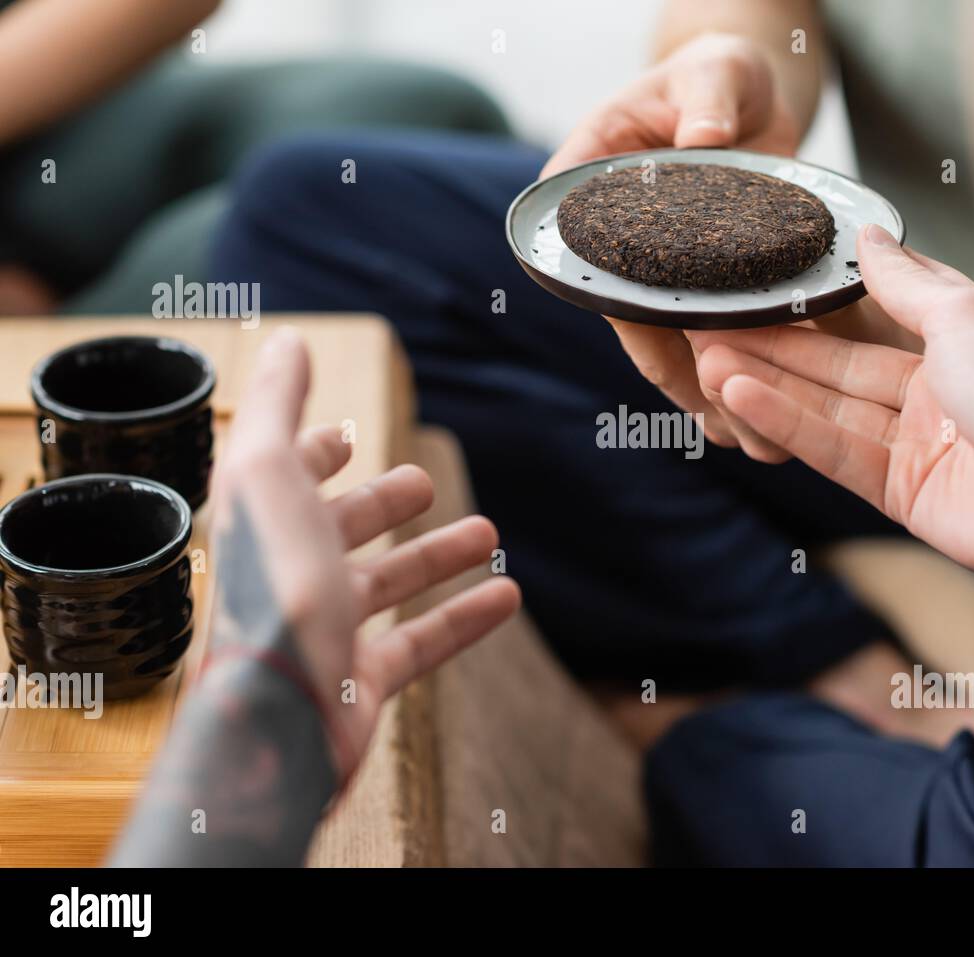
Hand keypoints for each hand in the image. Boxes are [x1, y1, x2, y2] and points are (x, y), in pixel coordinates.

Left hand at [208, 328, 520, 781]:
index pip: (282, 480)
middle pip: (336, 533)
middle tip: (420, 485)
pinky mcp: (361, 682)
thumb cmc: (271, 588)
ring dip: (434, 556)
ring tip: (486, 532)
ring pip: (387, 586)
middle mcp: (287, 576)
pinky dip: (464, 619)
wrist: (279, 715)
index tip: (346, 437)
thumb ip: (275, 406)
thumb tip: (288, 340)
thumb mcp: (266, 473)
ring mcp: (324, 632)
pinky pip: (421, 644)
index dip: (312, 453)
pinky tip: (508, 597)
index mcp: (259, 525)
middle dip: (379, 505)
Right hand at [543, 33, 800, 456]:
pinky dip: (750, 373)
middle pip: (649, 327)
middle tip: (730, 427)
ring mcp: (668, 275)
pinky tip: (776, 418)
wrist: (745, 89)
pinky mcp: (711, 286)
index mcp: (594, 199)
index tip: (684, 365)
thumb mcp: (711, 73)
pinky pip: (725, 337)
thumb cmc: (714, 72)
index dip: (642, 322)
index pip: (609, 272)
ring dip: (721, 396)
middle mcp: (625, 251)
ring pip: (687, 347)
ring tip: (761, 443)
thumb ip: (705, 100)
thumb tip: (703, 138)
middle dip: (690, 384)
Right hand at [692, 225, 973, 591]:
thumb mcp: (967, 316)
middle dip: (776, 343)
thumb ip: (906, 283)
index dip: (822, 299)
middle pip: (837, 362)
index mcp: (961, 340)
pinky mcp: (895, 488)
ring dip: (767, 381)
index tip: (769, 282)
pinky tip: (741, 394)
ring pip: (825, 404)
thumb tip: (869, 238)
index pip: (875, 310)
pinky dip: (786, 421)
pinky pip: (831, 447)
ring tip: (707, 357)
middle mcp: (934, 389)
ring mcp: (912, 441)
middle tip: (713, 324)